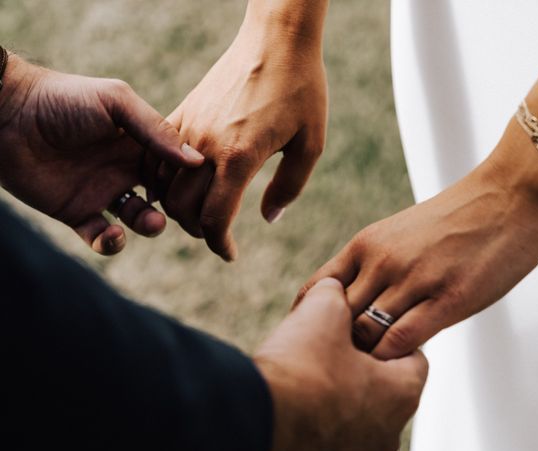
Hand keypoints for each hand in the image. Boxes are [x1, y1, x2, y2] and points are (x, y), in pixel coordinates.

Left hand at [0, 54, 203, 254]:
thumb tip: (197, 160)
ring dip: (149, 226)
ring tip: (151, 223)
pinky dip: (111, 243)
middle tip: (182, 213)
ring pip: (137, 218)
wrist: (6, 115)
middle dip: (175, 207)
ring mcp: (101, 192)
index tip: (199, 187)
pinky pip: (101, 237)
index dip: (186, 178)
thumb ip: (156, 130)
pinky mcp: (77, 213)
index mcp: (138, 142)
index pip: (173, 166)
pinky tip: (112, 235)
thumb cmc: (62, 99)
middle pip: (163, 195)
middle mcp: (124, 169)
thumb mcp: (116, 102)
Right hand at [155, 4, 327, 260]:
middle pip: (182, 209)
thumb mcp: (311, 144)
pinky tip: (181, 184)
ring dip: (177, 208)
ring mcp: (190, 127)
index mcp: (240, 157)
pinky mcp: (183, 111)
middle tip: (217, 233)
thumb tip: (269, 219)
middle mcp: (207, 145)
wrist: (276, 40)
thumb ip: (289, 188)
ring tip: (200, 211)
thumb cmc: (302, 90)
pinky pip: (157, 154)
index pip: (214, 219)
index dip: (220, 245)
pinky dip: (162, 177)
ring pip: (164, 185)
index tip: (230, 254)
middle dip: (198, 231)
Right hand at [255, 278, 427, 450]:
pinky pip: (332, 431)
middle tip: (333, 341)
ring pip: (357, 410)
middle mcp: (388, 431)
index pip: (413, 355)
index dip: (388, 332)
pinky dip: (319, 412)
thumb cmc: (300, 372)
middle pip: (384, 384)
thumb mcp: (322, 313)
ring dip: (339, 387)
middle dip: (360, 360)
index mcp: (402, 394)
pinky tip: (294, 393)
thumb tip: (332, 286)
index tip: (365, 323)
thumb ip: (335, 293)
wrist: (255, 426)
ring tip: (308, 365)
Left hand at [298, 142, 537, 359]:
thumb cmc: (455, 219)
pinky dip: (396, 357)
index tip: (318, 341)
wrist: (509, 196)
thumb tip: (355, 308)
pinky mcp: (449, 298)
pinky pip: (403, 339)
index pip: (315, 290)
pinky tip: (407, 360)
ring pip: (366, 333)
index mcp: (365, 244)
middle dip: (337, 345)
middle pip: (337, 318)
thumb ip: (373, 267)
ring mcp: (414, 279)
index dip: (310, 321)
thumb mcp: (398, 234)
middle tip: (347, 365)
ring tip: (378, 368)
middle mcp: (381, 261)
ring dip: (368, 356)